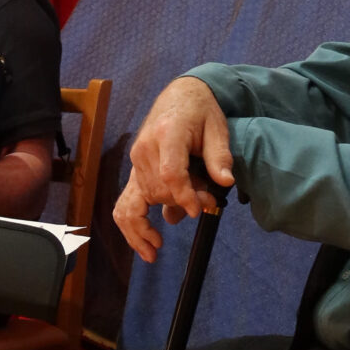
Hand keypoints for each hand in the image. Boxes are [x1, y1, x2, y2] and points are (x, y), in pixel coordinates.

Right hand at [113, 77, 233, 261]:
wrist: (178, 98)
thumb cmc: (200, 112)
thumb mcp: (217, 128)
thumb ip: (220, 156)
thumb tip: (225, 182)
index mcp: (167, 134)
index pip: (169, 173)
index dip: (183, 195)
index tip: (197, 210)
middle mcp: (145, 149)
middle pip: (158, 190)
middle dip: (181, 205)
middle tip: (208, 205)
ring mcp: (136, 162)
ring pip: (138, 201)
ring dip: (146, 226)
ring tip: (154, 252)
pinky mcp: (134, 172)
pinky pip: (124, 203)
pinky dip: (130, 225)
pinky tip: (144, 243)